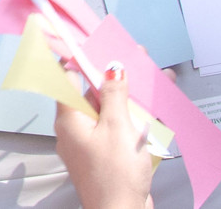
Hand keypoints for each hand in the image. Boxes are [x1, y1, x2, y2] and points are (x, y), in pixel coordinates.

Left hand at [55, 69, 154, 208]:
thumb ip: (115, 95)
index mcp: (69, 118)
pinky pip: (118, 128)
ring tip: (154, 80)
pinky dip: (134, 117)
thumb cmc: (114, 177)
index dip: (80, 59)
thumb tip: (112, 69)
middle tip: (136, 60)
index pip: (66, 78)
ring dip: (131, 95)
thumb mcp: (118, 127)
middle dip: (116, 77)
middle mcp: (75, 128)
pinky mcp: (107, 154)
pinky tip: (154, 108)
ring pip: (110, 110)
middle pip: (93, 93)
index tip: (93, 43)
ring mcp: (91, 142)